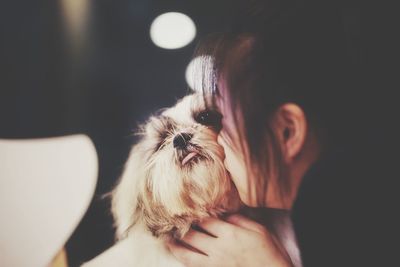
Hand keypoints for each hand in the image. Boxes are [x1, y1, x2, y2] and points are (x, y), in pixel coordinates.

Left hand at [167, 214, 292, 266]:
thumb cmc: (270, 253)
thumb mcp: (259, 230)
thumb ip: (239, 220)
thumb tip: (223, 214)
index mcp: (230, 234)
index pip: (205, 220)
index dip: (194, 214)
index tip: (186, 209)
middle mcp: (219, 249)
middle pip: (192, 236)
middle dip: (180, 228)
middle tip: (170, 221)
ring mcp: (215, 265)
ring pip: (187, 255)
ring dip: (174, 247)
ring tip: (166, 240)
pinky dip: (184, 262)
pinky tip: (180, 257)